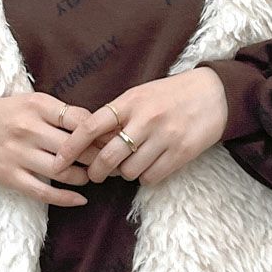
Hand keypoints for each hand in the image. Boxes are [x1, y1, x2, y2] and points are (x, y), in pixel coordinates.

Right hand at [0, 91, 108, 206]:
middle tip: (111, 164)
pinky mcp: (10, 176)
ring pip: (63, 171)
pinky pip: (44, 191)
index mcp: (37, 106)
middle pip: (76, 148)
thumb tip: (100, 128)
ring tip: (92, 176)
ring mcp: (18, 154)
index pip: (81, 121)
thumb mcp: (32, 102)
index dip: (102, 134)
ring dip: (84, 177)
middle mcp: (28, 129)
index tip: (114, 142)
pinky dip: (67, 198)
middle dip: (99, 158)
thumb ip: (62, 113)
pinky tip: (81, 199)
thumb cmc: (6, 114)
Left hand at [50, 67, 228, 184]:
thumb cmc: (170, 96)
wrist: (214, 95)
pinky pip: (151, 177)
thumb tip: (88, 144)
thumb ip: (115, 116)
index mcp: (130, 102)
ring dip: (124, 174)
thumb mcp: (139, 96)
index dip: (70, 147)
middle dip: (96, 171)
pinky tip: (149, 166)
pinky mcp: (181, 153)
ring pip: (129, 172)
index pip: (90, 127)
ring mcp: (164, 137)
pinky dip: (145, 177)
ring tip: (129, 165)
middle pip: (108, 156)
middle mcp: (145, 119)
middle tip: (94, 174)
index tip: (58, 162)